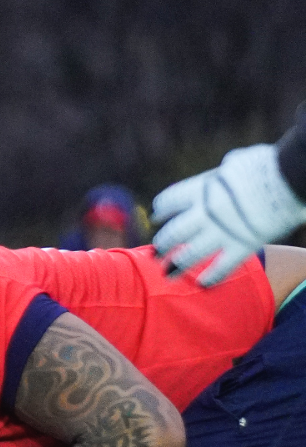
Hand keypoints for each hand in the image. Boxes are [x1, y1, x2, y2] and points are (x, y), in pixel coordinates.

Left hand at [153, 143, 305, 285]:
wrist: (290, 176)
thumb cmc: (266, 164)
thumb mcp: (236, 163)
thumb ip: (224, 173)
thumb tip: (226, 167)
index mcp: (202, 189)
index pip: (171, 201)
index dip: (162, 209)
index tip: (157, 216)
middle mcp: (206, 212)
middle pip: (174, 232)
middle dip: (163, 244)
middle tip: (156, 251)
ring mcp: (222, 231)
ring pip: (190, 254)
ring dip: (176, 264)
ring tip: (167, 272)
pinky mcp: (242, 246)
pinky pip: (222, 268)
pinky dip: (210, 277)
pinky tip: (202, 284)